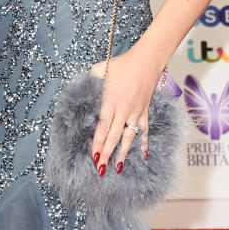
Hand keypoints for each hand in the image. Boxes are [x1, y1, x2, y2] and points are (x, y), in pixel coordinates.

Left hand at [88, 49, 163, 175]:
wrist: (147, 60)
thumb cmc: (122, 64)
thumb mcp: (100, 69)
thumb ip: (90, 82)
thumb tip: (81, 91)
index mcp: (110, 101)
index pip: (102, 127)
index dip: (97, 142)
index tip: (93, 156)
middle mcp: (123, 110)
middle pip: (113, 136)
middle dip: (106, 154)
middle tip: (100, 169)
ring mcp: (136, 112)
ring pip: (129, 137)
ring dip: (123, 154)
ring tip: (117, 168)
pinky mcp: (145, 112)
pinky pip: (144, 131)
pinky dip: (144, 144)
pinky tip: (144, 156)